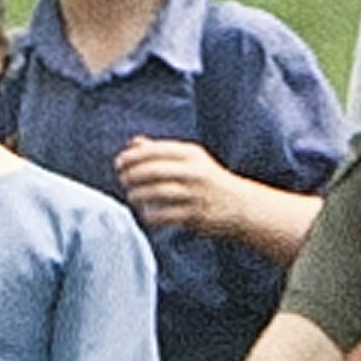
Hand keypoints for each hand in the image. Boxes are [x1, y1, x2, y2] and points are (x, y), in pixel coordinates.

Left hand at [109, 133, 238, 239]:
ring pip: (157, 192)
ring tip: (131, 197)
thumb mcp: (191, 160)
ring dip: (138, 195)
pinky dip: (152, 216)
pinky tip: (146, 216)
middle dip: (132, 175)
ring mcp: (196, 194)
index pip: (155, 151)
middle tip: (122, 180)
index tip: (119, 163)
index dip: (132, 156)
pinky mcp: (196, 215)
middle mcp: (194, 171)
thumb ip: (161, 151)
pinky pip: (166, 215)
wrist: (241, 206)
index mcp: (191, 154)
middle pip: (153, 170)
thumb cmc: (209, 181)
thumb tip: (133, 143)